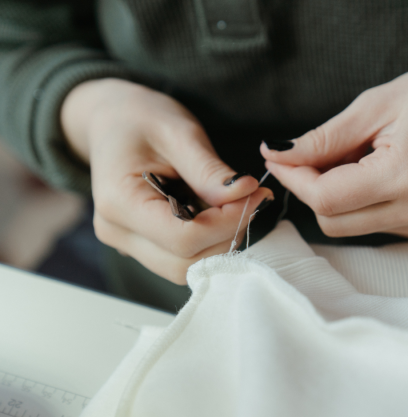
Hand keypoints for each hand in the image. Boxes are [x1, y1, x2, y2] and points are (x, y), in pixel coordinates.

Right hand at [61, 78, 271, 283]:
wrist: (114, 121)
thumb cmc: (141, 119)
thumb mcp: (179, 133)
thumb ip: (210, 171)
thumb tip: (246, 194)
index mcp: (120, 202)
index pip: (183, 238)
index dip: (227, 223)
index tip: (255, 196)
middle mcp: (117, 231)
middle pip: (184, 263)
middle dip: (227, 236)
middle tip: (251, 200)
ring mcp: (126, 243)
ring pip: (185, 267)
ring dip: (219, 242)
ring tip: (235, 205)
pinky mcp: (140, 245)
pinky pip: (180, 257)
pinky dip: (207, 241)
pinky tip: (215, 212)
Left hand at [261, 57, 407, 240]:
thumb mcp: (377, 105)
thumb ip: (323, 138)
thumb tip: (277, 155)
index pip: (326, 199)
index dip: (294, 180)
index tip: (278, 160)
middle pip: (331, 221)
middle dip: (309, 189)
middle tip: (311, 156)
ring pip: (347, 226)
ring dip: (333, 195)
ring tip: (353, 158)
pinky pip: (370, 224)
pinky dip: (356, 201)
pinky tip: (371, 173)